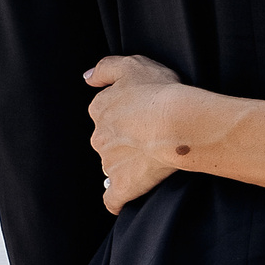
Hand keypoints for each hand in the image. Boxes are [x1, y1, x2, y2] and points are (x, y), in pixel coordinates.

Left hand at [84, 54, 185, 213]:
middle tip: (152, 136)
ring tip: (155, 161)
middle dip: (125, 141)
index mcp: (101, 109)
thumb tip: (87, 78)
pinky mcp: (122, 186)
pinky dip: (119, 199)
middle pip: (108, 141)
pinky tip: (127, 197)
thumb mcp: (133, 65)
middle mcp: (100, 137)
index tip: (143, 115)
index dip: (125, 115)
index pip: (105, 114)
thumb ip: (105, 68)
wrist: (177, 122)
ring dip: (129, 165)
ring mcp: (109, 163)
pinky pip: (114, 199)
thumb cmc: (160, 91)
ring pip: (114, 166)